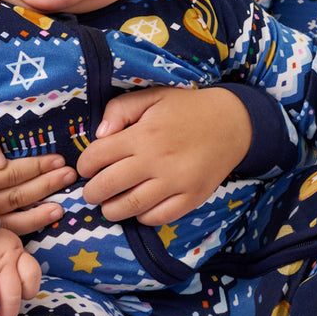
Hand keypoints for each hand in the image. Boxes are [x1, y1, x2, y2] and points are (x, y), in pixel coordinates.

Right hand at [0, 119, 75, 233]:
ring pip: (15, 215)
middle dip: (46, 184)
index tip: (58, 160)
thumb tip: (0, 160)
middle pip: (18, 194)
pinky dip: (27, 226)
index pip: (11, 173)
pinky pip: (4, 231)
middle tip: (70, 176)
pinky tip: (46, 220)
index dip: (37, 166)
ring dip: (41, 209)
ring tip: (63, 204)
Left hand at [77, 86, 250, 223]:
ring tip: (111, 204)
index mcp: (143, 134)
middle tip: (93, 191)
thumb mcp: (152, 97)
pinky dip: (143, 217)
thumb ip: (120, 109)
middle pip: (108, 187)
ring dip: (112, 210)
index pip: (97, 156)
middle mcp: (157, 160)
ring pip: (130, 207)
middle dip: (92, 193)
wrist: (231, 124)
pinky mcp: (191, 198)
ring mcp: (176, 182)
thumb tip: (99, 135)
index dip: (85, 164)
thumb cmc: (186, 109)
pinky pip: (158, 218)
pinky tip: (140, 207)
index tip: (88, 167)